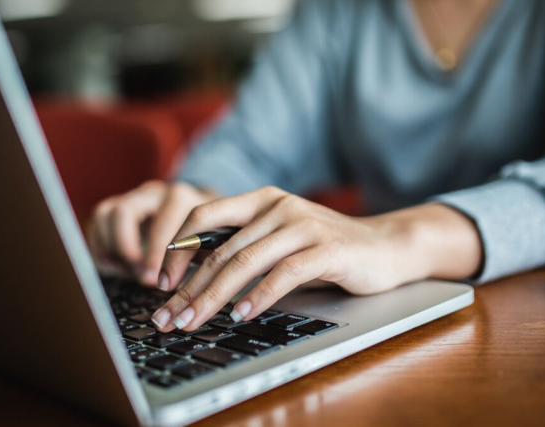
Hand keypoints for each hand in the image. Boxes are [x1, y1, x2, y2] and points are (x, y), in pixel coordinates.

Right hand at [87, 180, 216, 285]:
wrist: (202, 211)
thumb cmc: (207, 232)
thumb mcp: (209, 241)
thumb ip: (197, 257)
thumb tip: (182, 288)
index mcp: (179, 198)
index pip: (162, 222)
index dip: (155, 255)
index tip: (155, 279)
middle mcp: (153, 193)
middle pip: (123, 212)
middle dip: (126, 249)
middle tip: (138, 274)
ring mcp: (133, 197)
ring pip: (105, 215)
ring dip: (111, 248)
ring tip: (128, 271)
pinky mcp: (118, 207)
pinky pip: (98, 223)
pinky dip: (102, 247)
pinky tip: (118, 266)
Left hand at [151, 186, 481, 330]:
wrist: (383, 246)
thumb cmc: (325, 247)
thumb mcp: (279, 238)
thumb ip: (245, 246)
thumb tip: (196, 278)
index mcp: (260, 200)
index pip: (203, 215)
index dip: (177, 249)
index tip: (160, 283)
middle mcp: (277, 206)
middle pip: (220, 249)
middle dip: (189, 288)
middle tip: (168, 317)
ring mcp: (302, 225)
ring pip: (245, 262)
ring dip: (214, 297)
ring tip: (193, 322)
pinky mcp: (325, 248)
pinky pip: (282, 274)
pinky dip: (257, 297)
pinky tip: (240, 315)